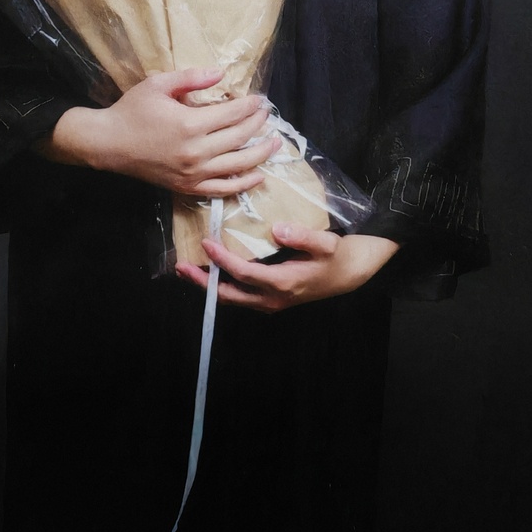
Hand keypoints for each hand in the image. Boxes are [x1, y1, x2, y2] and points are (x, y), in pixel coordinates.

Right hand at [43, 68, 280, 195]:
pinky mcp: (188, 187)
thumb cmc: (132, 110)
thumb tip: (221, 73)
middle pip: (240, 137)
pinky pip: (223, 189)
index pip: (233, 113)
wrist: (108, 144)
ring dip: (261, 153)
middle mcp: (196, 151)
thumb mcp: (158, 84)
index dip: (251, 105)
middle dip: (259, 124)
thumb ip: (191, 78)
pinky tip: (258, 175)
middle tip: (267, 114)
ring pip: (238, 165)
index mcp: (190, 124)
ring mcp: (193, 173)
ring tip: (275, 142)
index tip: (260, 99)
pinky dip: (244, 184)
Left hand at [176, 224, 398, 311]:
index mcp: (282, 284)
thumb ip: (303, 236)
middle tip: (181, 266)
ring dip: (209, 285)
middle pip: (228, 294)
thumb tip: (276, 229)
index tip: (206, 242)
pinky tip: (213, 271)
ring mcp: (271, 302)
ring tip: (189, 270)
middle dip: (202, 282)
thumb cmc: (338, 256)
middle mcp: (272, 299)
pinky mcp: (272, 298)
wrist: (351, 273)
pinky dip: (223, 284)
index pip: (243, 273)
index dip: (222, 260)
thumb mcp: (326, 243)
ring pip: (232, 298)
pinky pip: (241, 295)